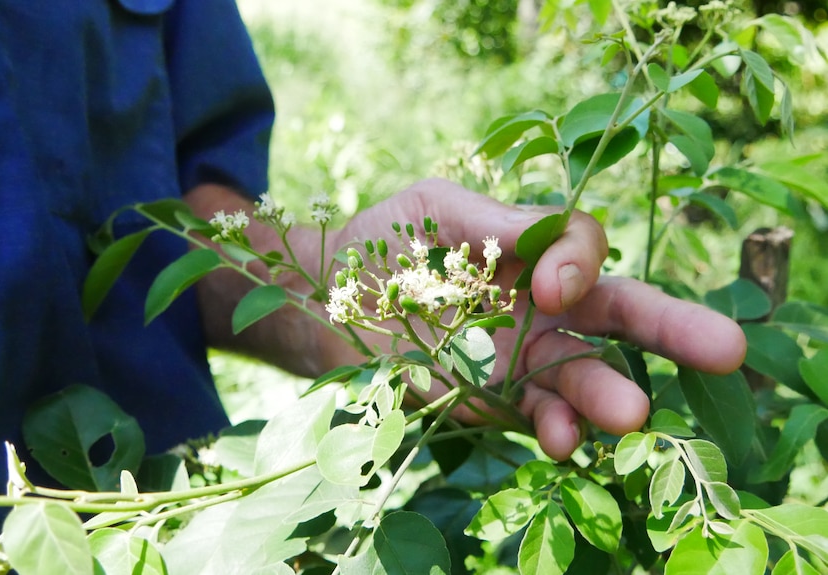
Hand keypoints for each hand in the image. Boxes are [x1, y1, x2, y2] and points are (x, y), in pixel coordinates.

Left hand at [334, 179, 746, 459]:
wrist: (324, 301)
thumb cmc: (382, 241)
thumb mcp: (432, 208)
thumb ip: (493, 217)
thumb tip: (554, 237)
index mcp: (532, 249)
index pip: (588, 248)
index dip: (582, 263)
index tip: (547, 284)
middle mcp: (541, 305)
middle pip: (620, 316)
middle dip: (672, 331)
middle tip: (727, 349)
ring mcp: (521, 358)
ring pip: (583, 376)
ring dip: (607, 396)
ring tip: (631, 415)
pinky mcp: (491, 400)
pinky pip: (535, 415)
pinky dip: (552, 427)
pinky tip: (559, 436)